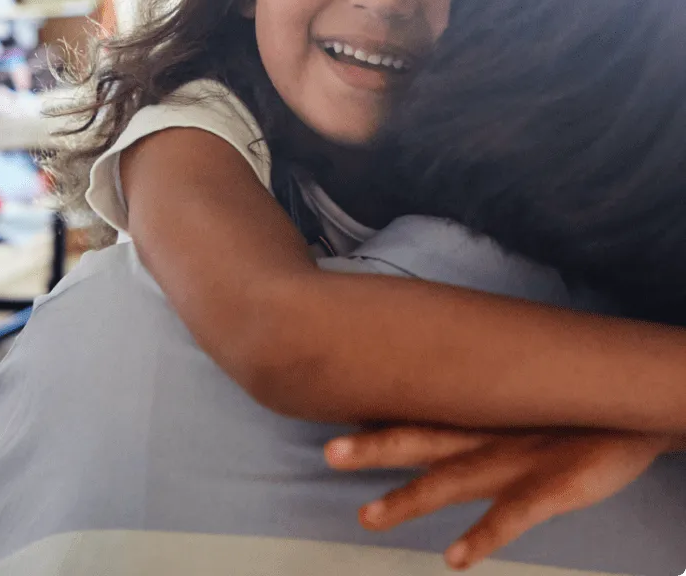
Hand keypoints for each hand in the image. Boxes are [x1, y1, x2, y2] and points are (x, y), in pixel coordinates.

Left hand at [325, 426, 674, 569]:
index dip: (376, 418)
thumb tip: (442, 415)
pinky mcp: (553, 486)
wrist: (635, 411)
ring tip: (368, 517)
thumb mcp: (523, 404)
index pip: (418, 413)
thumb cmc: (570, 413)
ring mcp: (518, 460)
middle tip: (329, 452)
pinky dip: (483, 537)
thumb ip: (482, 410)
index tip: (329, 416)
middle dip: (374, 447)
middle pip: (421, 439)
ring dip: (409, 499)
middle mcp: (488, 434)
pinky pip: (512, 516)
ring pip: (452, 478)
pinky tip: (455, 559)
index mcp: (480, 414)